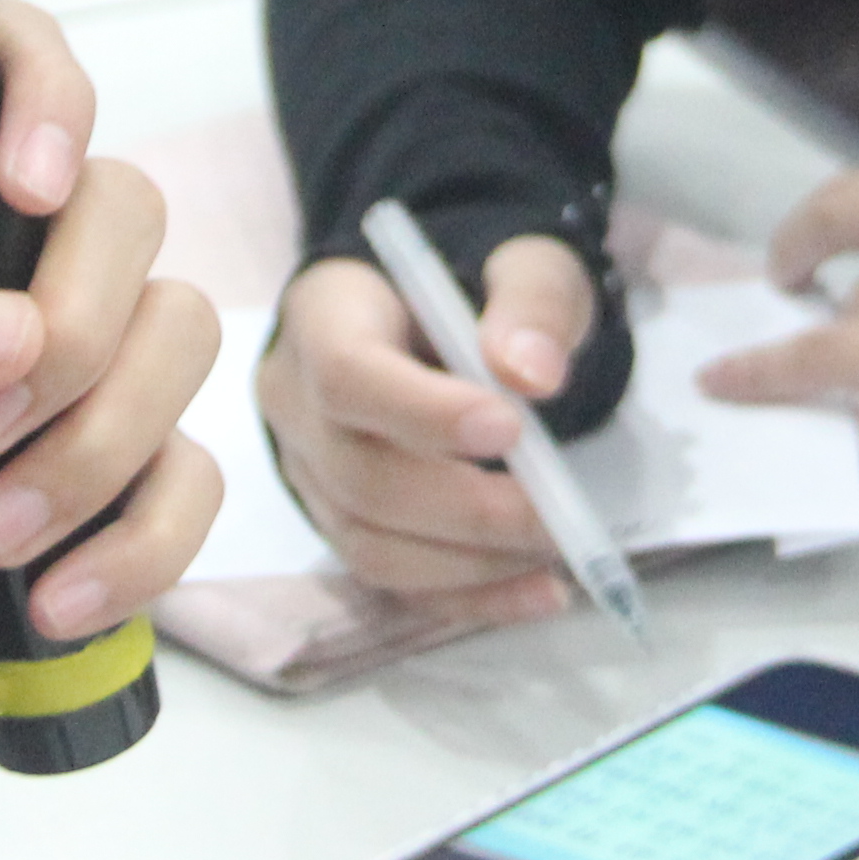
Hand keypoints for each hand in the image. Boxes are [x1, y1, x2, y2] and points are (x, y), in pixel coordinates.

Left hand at [0, 0, 224, 755]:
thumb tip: (2, 333)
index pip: (8, 69)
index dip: (46, 97)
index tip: (26, 189)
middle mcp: (0, 269)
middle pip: (127, 215)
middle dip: (76, 334)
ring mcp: (68, 378)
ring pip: (180, 340)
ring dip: (99, 449)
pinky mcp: (112, 486)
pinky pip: (194, 480)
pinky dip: (138, 545)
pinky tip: (51, 601)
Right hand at [254, 234, 599, 612]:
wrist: (436, 318)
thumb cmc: (475, 285)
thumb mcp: (520, 263)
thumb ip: (531, 302)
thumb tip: (534, 374)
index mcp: (325, 317)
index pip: (347, 375)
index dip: (422, 412)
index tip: (511, 428)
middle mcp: (297, 403)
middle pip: (359, 477)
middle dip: (468, 509)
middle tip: (561, 516)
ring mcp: (311, 475)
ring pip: (370, 544)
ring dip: (473, 564)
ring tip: (560, 552)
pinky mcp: (340, 526)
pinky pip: (392, 582)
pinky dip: (471, 596)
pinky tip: (539, 592)